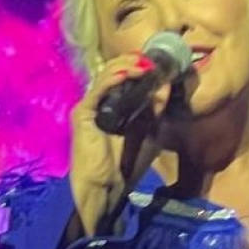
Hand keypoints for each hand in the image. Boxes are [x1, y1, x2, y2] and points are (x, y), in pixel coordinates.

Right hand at [68, 53, 170, 236]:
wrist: (106, 187)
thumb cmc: (126, 164)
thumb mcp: (149, 134)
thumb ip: (156, 112)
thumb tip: (165, 87)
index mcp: (115, 105)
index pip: (125, 77)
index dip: (141, 67)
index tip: (160, 64)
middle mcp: (101, 101)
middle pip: (115, 70)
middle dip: (135, 61)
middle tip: (154, 60)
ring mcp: (90, 105)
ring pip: (107, 74)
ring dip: (127, 66)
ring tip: (145, 65)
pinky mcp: (83, 112)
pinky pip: (99, 88)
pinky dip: (114, 78)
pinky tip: (130, 73)